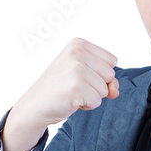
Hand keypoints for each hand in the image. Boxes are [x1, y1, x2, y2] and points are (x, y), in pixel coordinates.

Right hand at [2, 37, 118, 150]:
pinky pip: (97, 101)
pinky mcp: (76, 87)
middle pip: (111, 75)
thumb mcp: (85, 75)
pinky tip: (70, 100)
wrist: (35, 105)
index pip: (112, 61)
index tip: (80, 75)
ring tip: (71, 92)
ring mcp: (76, 69)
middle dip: (97, 86)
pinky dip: (86, 105)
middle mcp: (77, 52)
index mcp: (79, 44)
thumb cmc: (60, 88)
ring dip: (91, 96)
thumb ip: (107, 79)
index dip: (100, 74)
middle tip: (74, 86)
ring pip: (105, 90)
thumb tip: (115, 91)